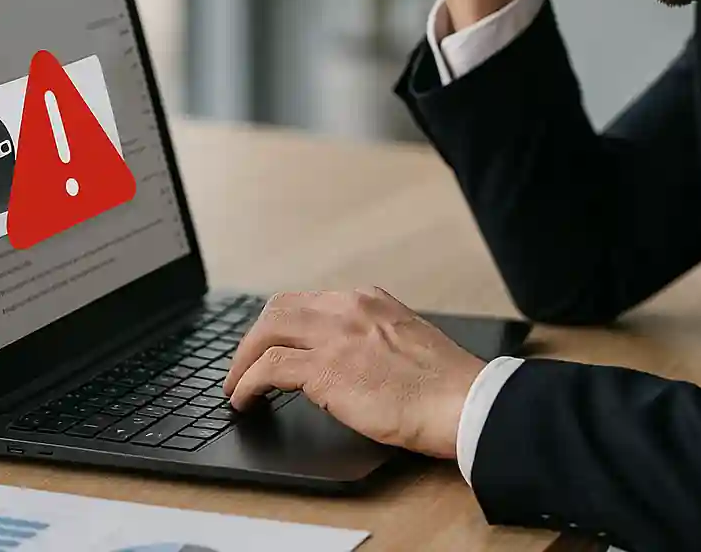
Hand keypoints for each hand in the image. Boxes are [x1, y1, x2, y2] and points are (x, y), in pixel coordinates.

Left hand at [223, 287, 486, 459]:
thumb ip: (372, 338)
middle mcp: (347, 308)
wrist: (464, 401)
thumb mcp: (406, 340)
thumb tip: (346, 359)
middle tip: (244, 365)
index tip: (271, 346)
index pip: (307, 302)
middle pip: (277, 310)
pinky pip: (268, 369)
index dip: (280, 327)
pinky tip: (245, 400)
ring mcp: (334, 335)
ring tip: (236, 387)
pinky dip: (247, 384)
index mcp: (368, 300)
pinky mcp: (325, 369)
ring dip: (242, 362)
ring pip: (266, 333)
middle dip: (254, 339)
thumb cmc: (446, 383)